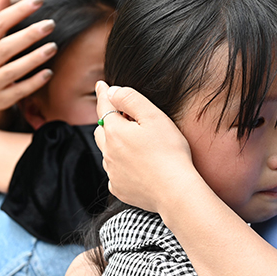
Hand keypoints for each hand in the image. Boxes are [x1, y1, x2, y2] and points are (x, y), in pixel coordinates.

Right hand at [0, 0, 56, 126]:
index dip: (19, 10)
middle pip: (6, 46)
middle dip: (29, 34)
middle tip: (51, 23)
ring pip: (14, 70)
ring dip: (35, 58)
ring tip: (53, 46)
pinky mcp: (2, 99)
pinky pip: (20, 90)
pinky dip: (34, 82)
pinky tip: (49, 72)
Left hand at [93, 81, 195, 212]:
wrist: (175, 191)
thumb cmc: (170, 152)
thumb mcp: (154, 117)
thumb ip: (130, 99)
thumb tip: (112, 91)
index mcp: (115, 132)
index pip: (104, 106)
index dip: (103, 94)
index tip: (101, 84)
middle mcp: (108, 152)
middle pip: (101, 129)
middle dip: (108, 120)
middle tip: (122, 116)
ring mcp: (112, 172)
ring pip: (107, 151)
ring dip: (114, 143)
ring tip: (134, 142)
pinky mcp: (119, 188)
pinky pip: (114, 172)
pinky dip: (121, 165)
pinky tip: (137, 165)